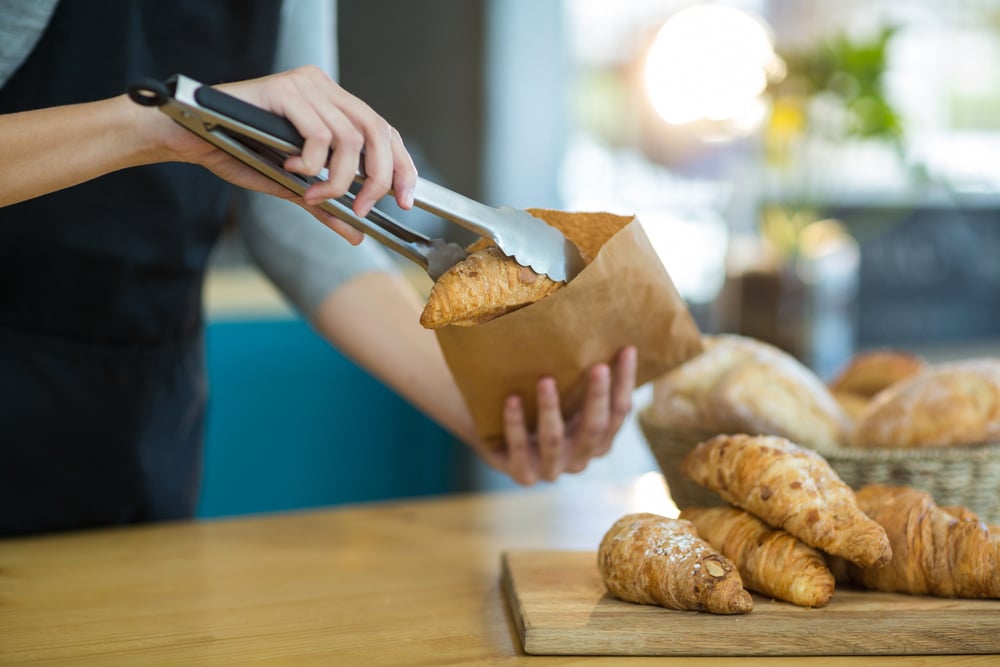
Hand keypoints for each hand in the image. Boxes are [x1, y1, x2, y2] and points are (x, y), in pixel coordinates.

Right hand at [151, 65, 417, 242]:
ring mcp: (306, 86)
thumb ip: (326, 205)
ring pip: (349, 138)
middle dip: (379, 178)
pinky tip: (290, 167)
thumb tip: (355, 233)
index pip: (385, 132)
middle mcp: (325, 89)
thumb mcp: (293, 187)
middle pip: (377, 132)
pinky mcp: (284, 90)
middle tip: (364, 207)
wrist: (192, 137)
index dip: (402, 167)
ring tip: (313, 193)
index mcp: (333, 105)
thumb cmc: (238, 152)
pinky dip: (311, 161)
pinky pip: (317, 133)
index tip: (406, 201)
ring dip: (337, 178)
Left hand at [478, 346, 638, 484]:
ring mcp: (551, 469)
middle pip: (595, 429)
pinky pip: (518, 446)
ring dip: (550, 409)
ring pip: (554, 439)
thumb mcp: (565, 403)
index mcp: (598, 441)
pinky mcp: (522, 473)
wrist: (498, 444)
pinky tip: (511, 399)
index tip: (627, 349)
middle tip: (598, 367)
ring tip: (545, 380)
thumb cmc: (539, 415)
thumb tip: (598, 333)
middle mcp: (580, 459)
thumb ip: (580, 384)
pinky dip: (515, 422)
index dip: (625, 382)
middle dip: (597, 397)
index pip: (619, 411)